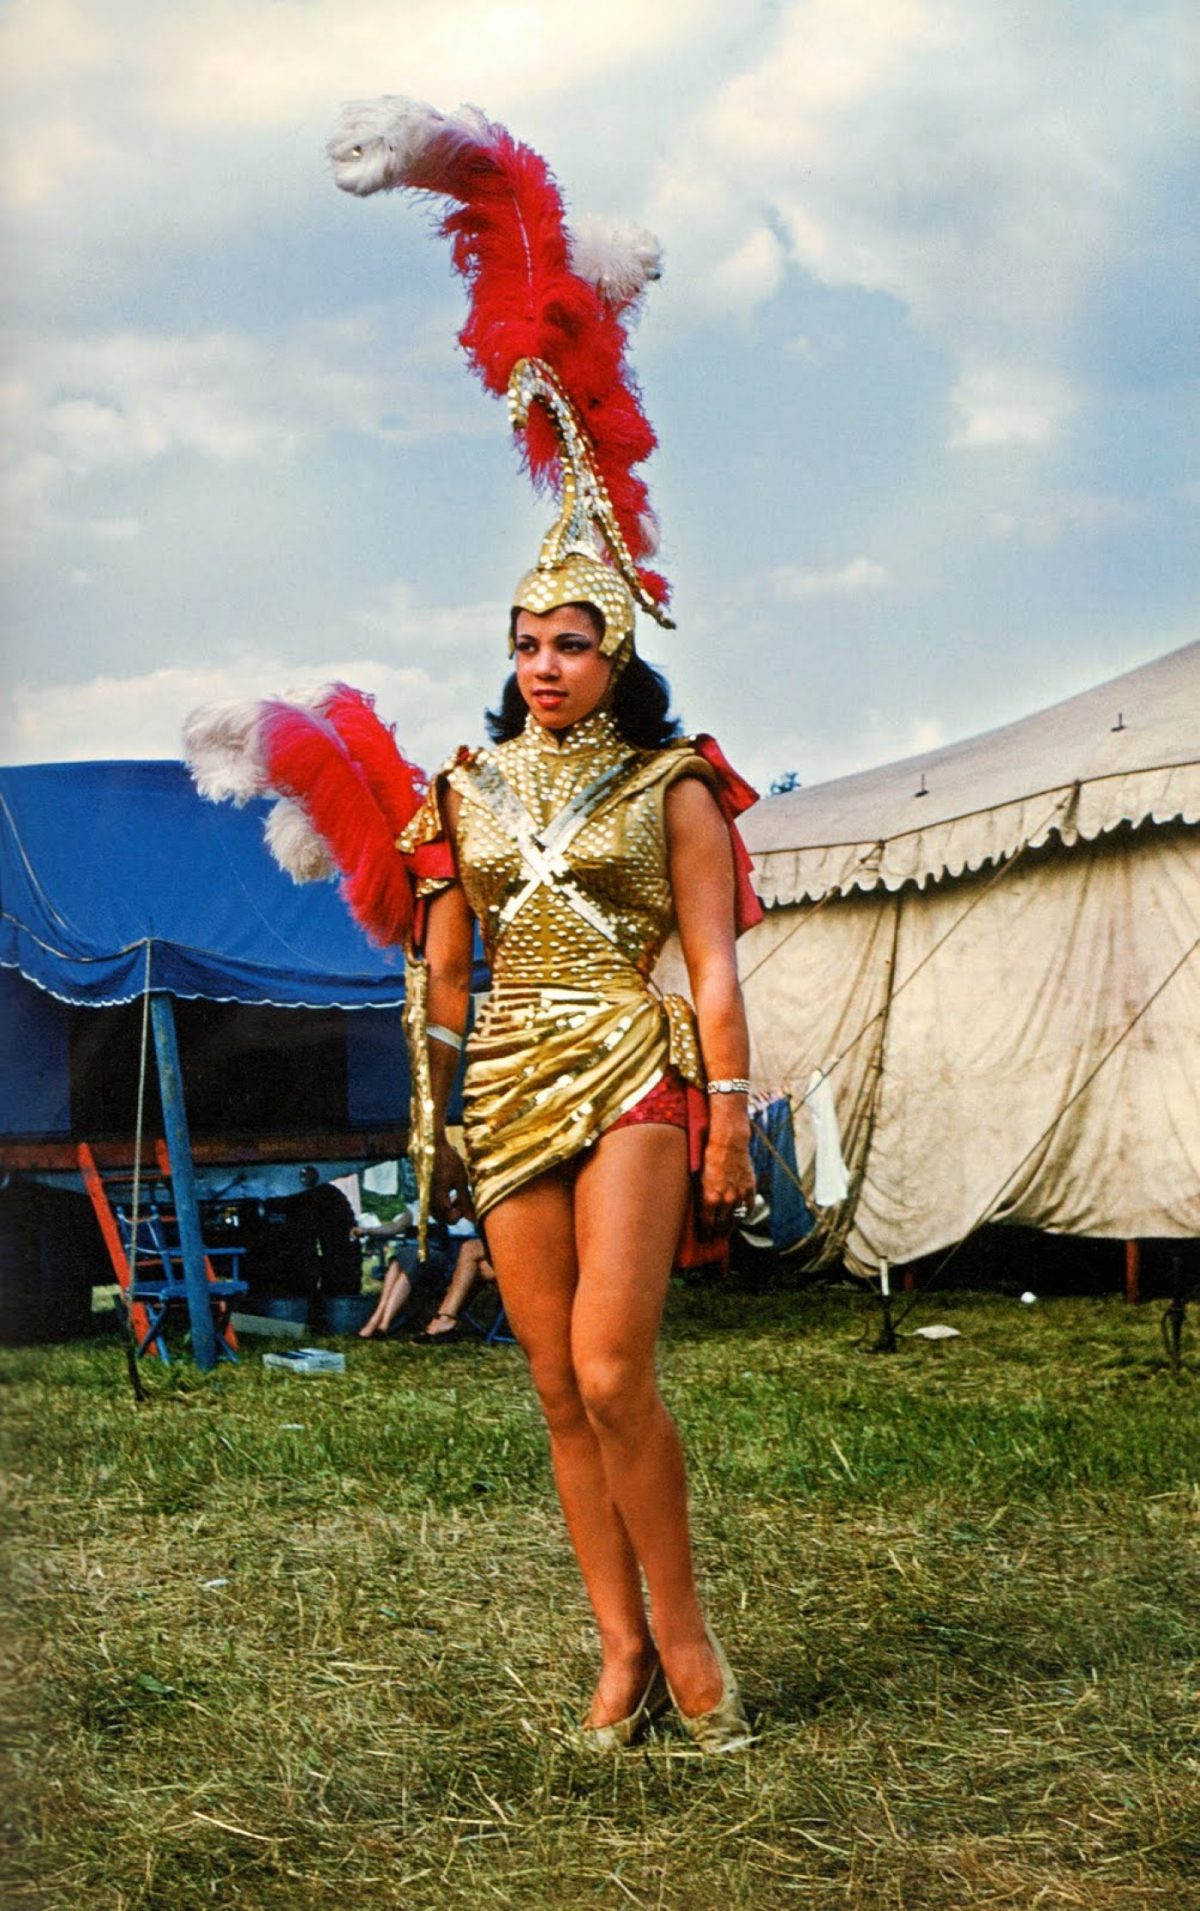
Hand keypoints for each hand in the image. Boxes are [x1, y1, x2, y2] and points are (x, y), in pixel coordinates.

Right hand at [432, 1138, 471, 1224]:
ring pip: (438, 1214)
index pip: (450, 1220)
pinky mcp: (425, 1193)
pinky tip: (450, 1192)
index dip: (461, 1215)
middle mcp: (429, 1200)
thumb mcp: (461, 1180)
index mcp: (439, 1199)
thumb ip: (465, 1200)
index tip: (467, 1203)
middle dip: (455, 1213)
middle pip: (443, 1219)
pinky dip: (443, 1204)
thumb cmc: (449, 1161)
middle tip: (463, 1200)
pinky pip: (434, 1206)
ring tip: (457, 1197)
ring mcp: (426, 1197)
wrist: (433, 1146)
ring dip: (449, 1210)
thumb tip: (473, 1218)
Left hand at [699, 1123, 755, 1237]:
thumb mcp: (700, 1178)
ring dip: (730, 1226)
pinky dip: (745, 1213)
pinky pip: (748, 1207)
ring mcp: (739, 1195)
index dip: (706, 1233)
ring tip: (727, 1231)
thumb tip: (701, 1210)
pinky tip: (741, 1215)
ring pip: (736, 1218)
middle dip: (717, 1233)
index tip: (704, 1238)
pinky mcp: (750, 1188)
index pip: (707, 1223)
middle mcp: (725, 1199)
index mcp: (710, 1197)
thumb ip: (702, 1195)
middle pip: (722, 1224)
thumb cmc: (710, 1157)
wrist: (729, 1143)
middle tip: (715, 1238)